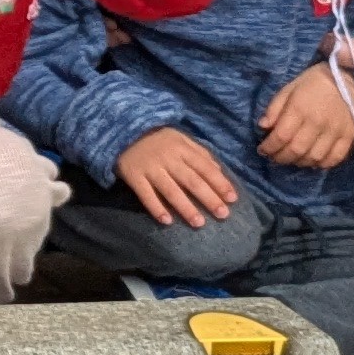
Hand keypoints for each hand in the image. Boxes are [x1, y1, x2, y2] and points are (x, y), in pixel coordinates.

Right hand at [116, 124, 239, 229]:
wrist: (121, 131)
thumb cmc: (157, 139)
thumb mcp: (180, 139)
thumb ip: (200, 154)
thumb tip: (219, 171)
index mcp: (181, 148)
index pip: (204, 167)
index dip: (219, 183)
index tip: (232, 199)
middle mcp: (167, 158)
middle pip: (191, 180)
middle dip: (208, 198)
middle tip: (223, 215)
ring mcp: (150, 167)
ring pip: (170, 190)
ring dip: (185, 207)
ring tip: (199, 223)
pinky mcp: (133, 176)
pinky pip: (146, 194)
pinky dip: (156, 208)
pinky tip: (167, 221)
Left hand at [256, 60, 353, 171]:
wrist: (345, 77)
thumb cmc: (311, 83)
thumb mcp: (288, 89)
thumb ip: (274, 108)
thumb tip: (263, 127)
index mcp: (299, 109)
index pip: (281, 136)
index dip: (269, 147)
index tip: (262, 150)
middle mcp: (317, 122)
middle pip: (296, 150)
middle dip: (281, 158)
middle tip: (274, 157)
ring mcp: (335, 131)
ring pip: (314, 157)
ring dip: (299, 162)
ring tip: (292, 159)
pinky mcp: (349, 136)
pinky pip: (335, 158)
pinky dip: (322, 164)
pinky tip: (313, 162)